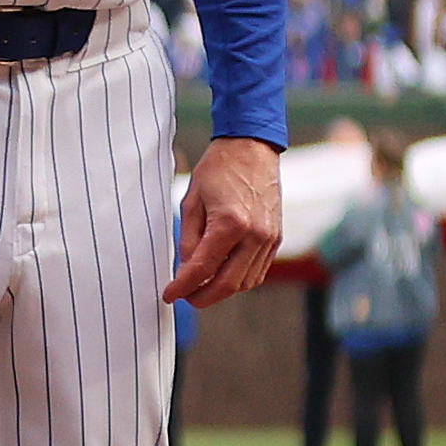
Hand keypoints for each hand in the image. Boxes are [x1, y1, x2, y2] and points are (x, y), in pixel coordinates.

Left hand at [170, 136, 283, 308]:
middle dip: (203, 297)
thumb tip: (186, 268)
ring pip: (246, 282)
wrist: (251, 148)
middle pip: (228, 284)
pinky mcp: (276, 238)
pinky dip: (240, 279)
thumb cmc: (218, 169)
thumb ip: (188, 238)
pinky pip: (258, 271)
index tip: (169, 294)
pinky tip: (222, 275)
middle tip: (184, 297)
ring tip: (200, 287)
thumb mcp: (191, 201)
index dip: (183, 286)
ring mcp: (270, 239)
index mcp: (230, 224)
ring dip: (222, 290)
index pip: (202, 268)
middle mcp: (255, 235)